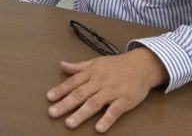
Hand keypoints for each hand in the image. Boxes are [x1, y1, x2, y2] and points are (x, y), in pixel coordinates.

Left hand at [47, 48, 168, 132]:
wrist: (142, 65)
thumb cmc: (117, 65)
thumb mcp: (96, 62)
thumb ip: (78, 67)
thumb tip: (62, 65)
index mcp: (92, 73)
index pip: (73, 82)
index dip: (61, 90)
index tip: (49, 98)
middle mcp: (99, 82)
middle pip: (80, 94)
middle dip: (65, 104)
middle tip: (53, 113)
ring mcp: (112, 91)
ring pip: (94, 103)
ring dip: (81, 113)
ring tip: (69, 123)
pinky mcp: (125, 100)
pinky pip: (115, 110)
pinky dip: (107, 119)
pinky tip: (98, 128)